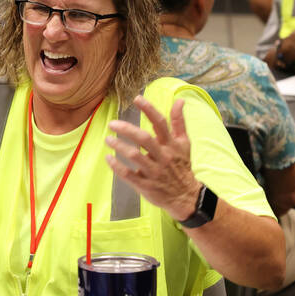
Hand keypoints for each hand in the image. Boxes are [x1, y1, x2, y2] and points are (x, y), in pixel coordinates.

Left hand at [106, 97, 202, 222]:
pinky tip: (108, 158)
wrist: (186, 196)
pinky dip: (117, 166)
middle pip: (144, 139)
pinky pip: (128, 174)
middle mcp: (162, 157)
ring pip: (135, 156)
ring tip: (108, 139)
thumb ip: (179, 122)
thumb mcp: (183, 144)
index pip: (160, 123)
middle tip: (112, 124)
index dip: (149, 110)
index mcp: (171, 145)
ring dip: (119, 146)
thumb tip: (179, 100)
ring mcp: (154, 171)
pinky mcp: (146, 185)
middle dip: (127, 129)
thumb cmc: (181, 166)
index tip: (137, 98)